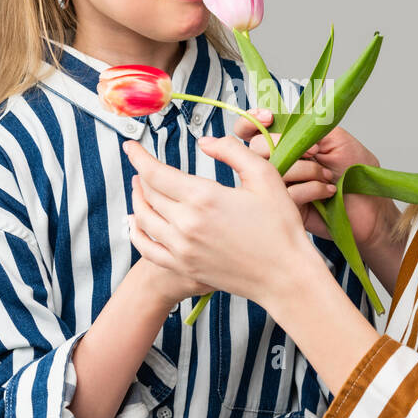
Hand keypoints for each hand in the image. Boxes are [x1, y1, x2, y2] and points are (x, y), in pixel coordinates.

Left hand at [121, 136, 319, 303]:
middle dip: (142, 175)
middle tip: (142, 165)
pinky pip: (147, 248)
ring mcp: (182, 248)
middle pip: (149, 193)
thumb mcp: (264, 176)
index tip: (131, 146)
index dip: (139, 156)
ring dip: (137, 199)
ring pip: (143, 218)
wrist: (285, 275)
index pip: (156, 172)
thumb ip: (232, 151)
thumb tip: (204, 143)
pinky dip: (136, 233)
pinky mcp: (183, 266)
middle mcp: (186, 223)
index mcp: (204, 197)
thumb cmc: (279, 227)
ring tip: (139, 188)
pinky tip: (136, 223)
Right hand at [235, 109, 397, 249]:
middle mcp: (280, 162)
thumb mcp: (336, 138)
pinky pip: (287, 192)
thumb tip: (280, 125)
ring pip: (272, 170)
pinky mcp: (288, 206)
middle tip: (314, 152)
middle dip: (282, 144)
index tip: (267, 117)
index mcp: (287, 142)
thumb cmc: (357, 172)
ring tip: (327, 176)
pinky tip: (326, 192)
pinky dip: (311, 189)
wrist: (371, 206)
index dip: (252, 120)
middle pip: (256, 148)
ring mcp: (281, 185)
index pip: (253, 129)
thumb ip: (307, 126)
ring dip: (305, 169)